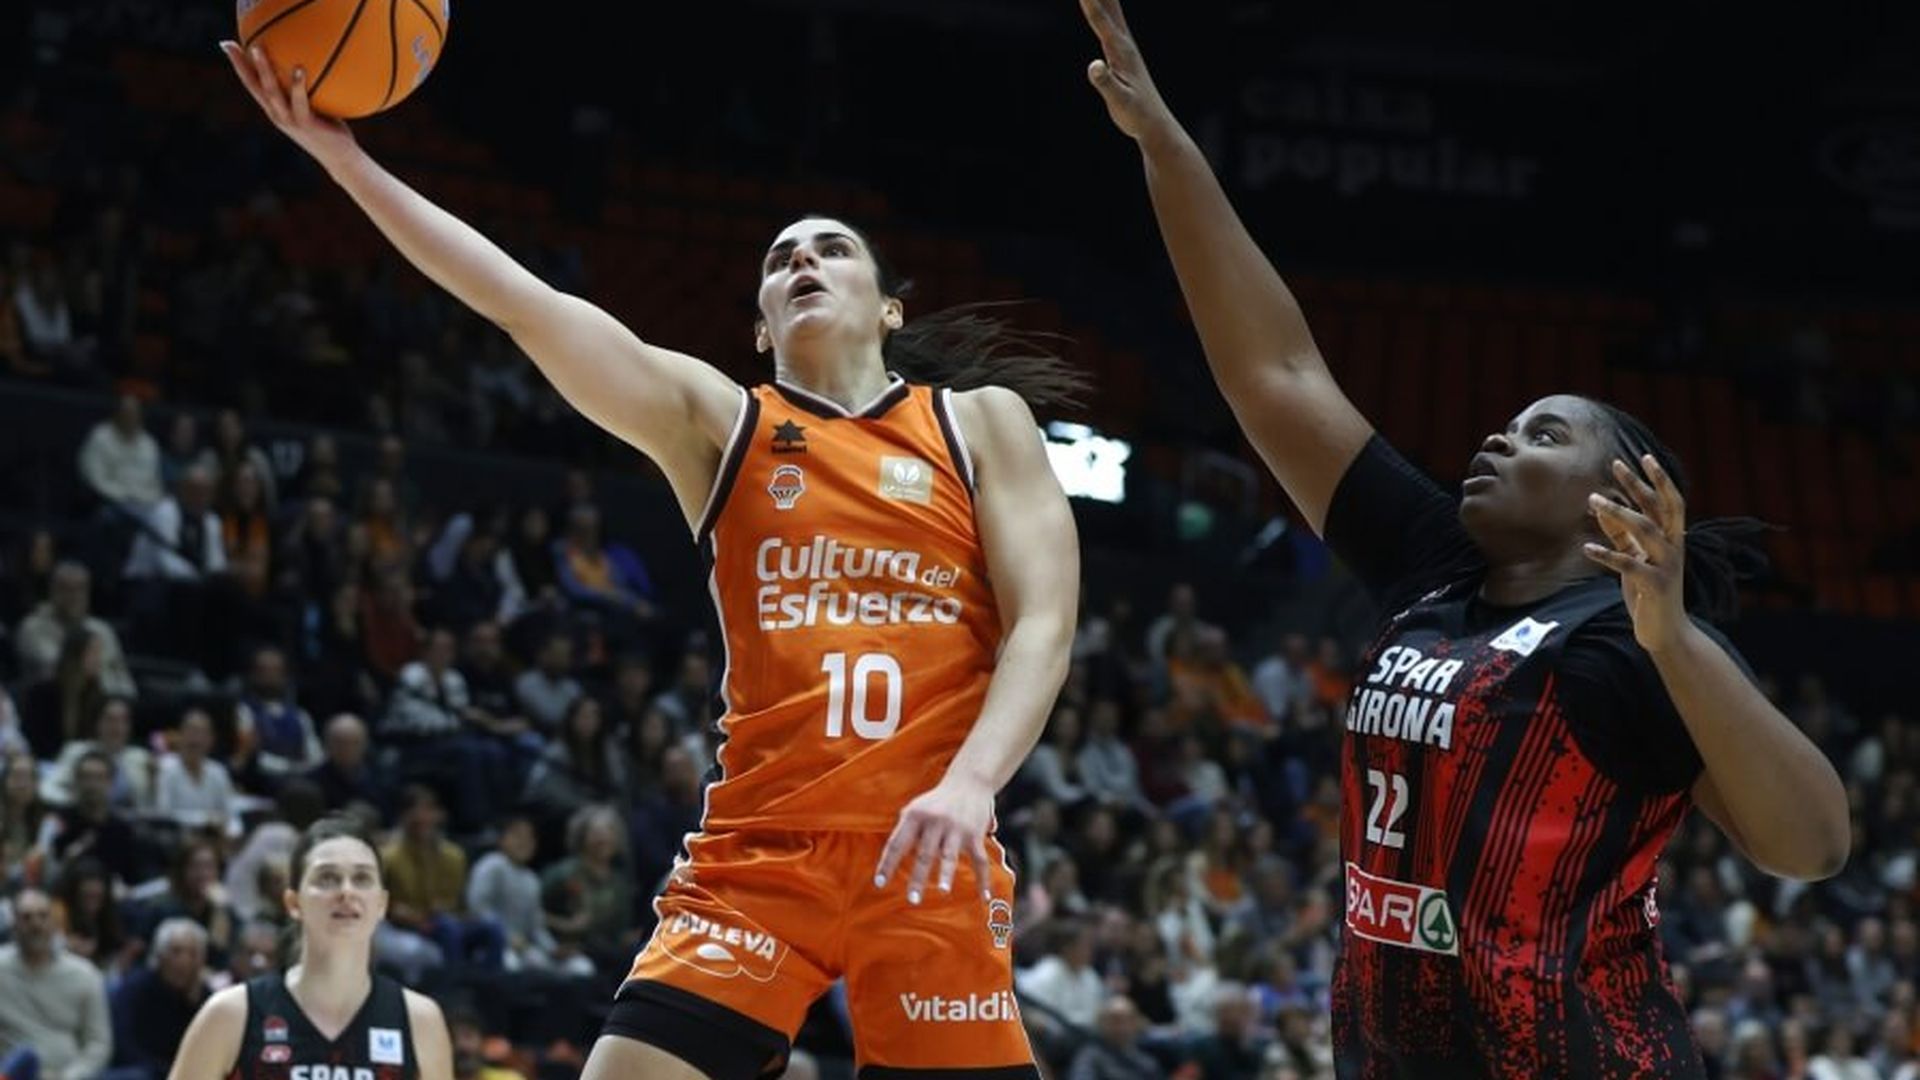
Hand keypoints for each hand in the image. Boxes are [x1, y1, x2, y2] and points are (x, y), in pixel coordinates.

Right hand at [219, 41, 360, 172]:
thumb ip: (310, 90)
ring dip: (263, 70)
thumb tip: (313, 63)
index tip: (227, 45)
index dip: (239, 66)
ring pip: (271, 92)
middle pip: (254, 86)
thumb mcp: (317, 107)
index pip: (252, 84)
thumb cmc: (331, 131)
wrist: (341, 160)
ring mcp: (290, 120)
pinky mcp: (306, 124)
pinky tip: (299, 68)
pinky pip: (300, 102)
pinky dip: (298, 85)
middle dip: (240, 65)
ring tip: (257, 49)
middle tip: (229, 44)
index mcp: (275, 109)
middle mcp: (277, 115)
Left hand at [874, 775, 995, 904]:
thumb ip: (904, 831)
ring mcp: (957, 828)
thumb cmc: (936, 801)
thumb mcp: (915, 809)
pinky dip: (983, 879)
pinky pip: (980, 860)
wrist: (970, 781)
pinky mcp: (975, 834)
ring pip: (950, 855)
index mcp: (915, 816)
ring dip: (946, 874)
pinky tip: (983, 896)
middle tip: (912, 899)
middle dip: (918, 878)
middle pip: (924, 854)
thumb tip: (890, 861)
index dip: (887, 864)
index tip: (879, 884)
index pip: (897, 843)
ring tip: (943, 891)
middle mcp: (935, 821)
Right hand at [1079, 0, 1177, 144]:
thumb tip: (1093, 66)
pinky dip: (1103, 6)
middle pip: (1108, 4)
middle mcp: (1124, 42)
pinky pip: (1110, 21)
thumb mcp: (1119, 101)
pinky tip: (1100, 3)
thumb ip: (1106, 83)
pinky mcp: (1123, 52)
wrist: (1154, 123)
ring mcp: (1124, 45)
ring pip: (1111, 9)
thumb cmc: (1136, 114)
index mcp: (1120, 50)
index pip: (1100, 18)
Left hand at [1583, 454, 1688, 653]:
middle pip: (1660, 508)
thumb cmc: (1648, 592)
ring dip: (1619, 512)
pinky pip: (1629, 564)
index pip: (1668, 502)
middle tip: (1617, 464)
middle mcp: (1675, 547)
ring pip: (1646, 530)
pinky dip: (1606, 554)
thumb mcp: (1634, 558)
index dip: (1657, 479)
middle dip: (1640, 485)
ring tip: (1593, 499)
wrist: (1665, 632)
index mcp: (1672, 539)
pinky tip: (1586, 548)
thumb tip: (1600, 506)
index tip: (1642, 456)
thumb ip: (1620, 534)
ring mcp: (1667, 565)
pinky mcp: (1655, 585)